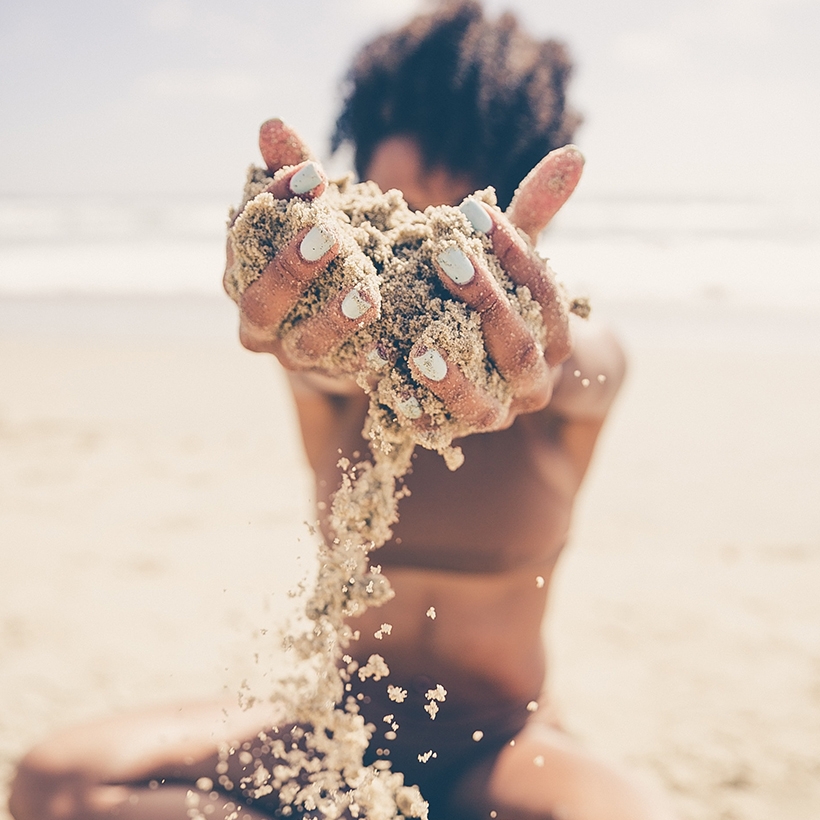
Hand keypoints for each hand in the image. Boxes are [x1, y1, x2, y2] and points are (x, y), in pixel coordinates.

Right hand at [225, 120, 379, 375]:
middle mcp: (257, 319)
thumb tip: (272, 125)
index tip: (314, 175)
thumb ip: (293, 170)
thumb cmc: (324, 250)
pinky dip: (367, 361)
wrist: (343, 323)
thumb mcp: (312, 208)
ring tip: (367, 294)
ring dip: (332, 320)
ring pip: (302, 344)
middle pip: (261, 302)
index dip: (276, 206)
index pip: (245, 237)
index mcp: (241, 271)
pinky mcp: (331, 375)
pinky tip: (389, 348)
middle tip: (329, 236)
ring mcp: (292, 353)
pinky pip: (346, 374)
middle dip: (292, 269)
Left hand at [406, 146, 584, 430]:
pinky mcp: (457, 433)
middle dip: (485, 301)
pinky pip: (441, 432)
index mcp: (553, 335)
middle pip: (519, 347)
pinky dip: (419, 415)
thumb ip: (533, 216)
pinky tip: (391, 391)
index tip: (473, 209)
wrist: (482, 367)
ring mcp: (497, 413)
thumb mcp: (507, 258)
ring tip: (421, 346)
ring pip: (487, 405)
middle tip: (445, 256)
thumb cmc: (493, 297)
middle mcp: (533, 381)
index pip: (544, 292)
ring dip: (455, 378)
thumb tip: (576, 155)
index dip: (515, 251)